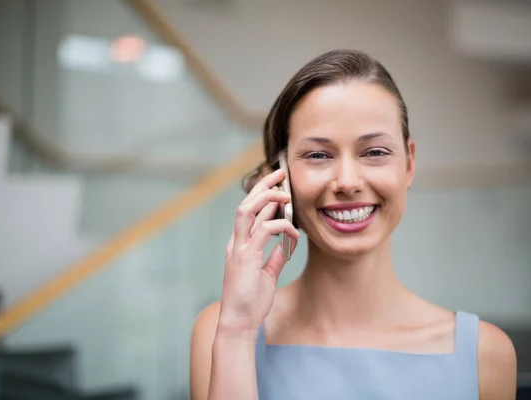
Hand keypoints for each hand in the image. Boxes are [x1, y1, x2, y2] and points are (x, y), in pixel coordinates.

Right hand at [217, 169, 299, 337]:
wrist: (239, 323)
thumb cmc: (251, 302)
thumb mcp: (267, 275)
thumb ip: (274, 258)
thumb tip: (285, 245)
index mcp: (241, 245)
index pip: (249, 211)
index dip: (262, 195)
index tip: (278, 185)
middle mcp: (236, 243)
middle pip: (246, 203)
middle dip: (262, 186)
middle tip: (280, 173)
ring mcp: (238, 249)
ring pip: (247, 210)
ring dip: (266, 198)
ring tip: (285, 194)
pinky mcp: (245, 257)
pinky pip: (263, 231)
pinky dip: (280, 227)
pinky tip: (294, 234)